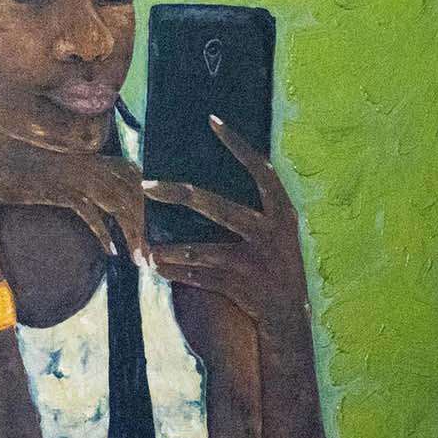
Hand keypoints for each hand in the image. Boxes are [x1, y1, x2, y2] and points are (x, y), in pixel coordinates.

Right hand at [0, 130, 149, 255]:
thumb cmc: (14, 168)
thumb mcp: (55, 170)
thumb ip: (77, 177)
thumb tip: (97, 198)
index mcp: (89, 153)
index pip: (133, 174)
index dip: (147, 201)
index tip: (148, 227)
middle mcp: (87, 161)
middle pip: (133, 191)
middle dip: (146, 223)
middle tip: (148, 253)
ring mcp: (74, 174)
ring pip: (119, 203)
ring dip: (133, 233)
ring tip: (137, 258)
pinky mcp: (58, 190)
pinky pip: (92, 213)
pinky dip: (105, 234)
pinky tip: (111, 252)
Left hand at [143, 118, 311, 344]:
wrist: (290, 315)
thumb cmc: (277, 266)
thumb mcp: (278, 232)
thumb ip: (254, 208)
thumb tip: (209, 181)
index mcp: (284, 212)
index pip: (261, 170)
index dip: (238, 145)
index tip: (212, 121)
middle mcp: (271, 232)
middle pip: (219, 207)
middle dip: (180, 196)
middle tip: (147, 186)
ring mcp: (256, 261)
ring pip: (203, 250)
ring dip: (171, 249)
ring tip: (146, 248)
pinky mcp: (240, 286)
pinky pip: (200, 277)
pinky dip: (177, 273)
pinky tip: (157, 268)